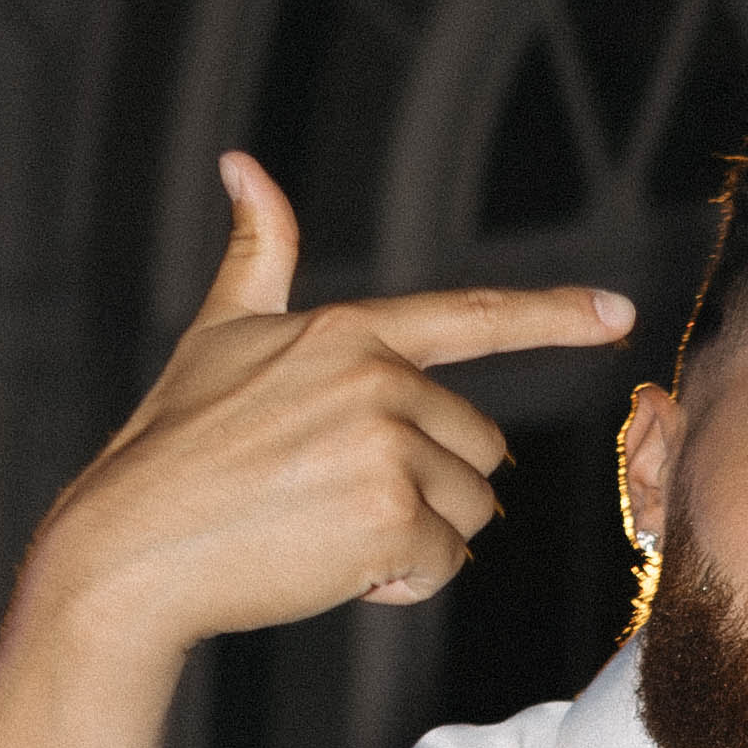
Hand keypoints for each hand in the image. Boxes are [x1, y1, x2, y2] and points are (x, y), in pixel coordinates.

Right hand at [25, 156, 633, 671]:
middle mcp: (379, 378)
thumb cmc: (173, 448)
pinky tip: (331, 568)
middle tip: (333, 501)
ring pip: (469, 509)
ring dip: (415, 538)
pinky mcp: (392, 514)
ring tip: (326, 532)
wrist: (131, 548)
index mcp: (350, 331)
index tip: (616, 313)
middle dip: (426, 487)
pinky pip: (445, 562)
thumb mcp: (218, 336)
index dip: (554, 316)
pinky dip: (399, 581)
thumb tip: (244, 166)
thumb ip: (259, 257)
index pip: (474, 318)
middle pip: (477, 447)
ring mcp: (388, 445)